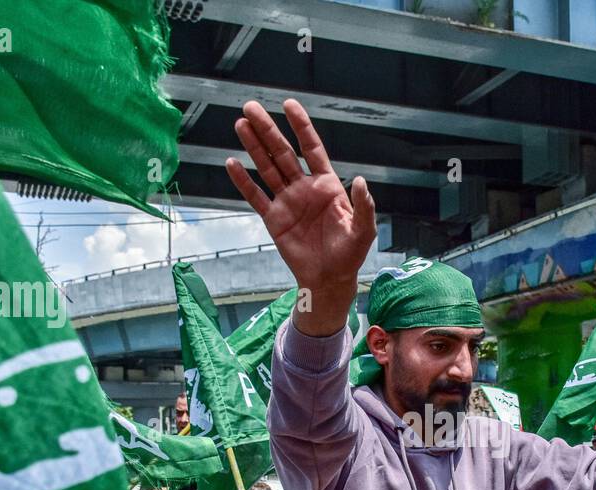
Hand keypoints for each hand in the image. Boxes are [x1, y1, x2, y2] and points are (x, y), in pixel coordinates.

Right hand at [226, 99, 375, 308]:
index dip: (301, 127)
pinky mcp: (273, 218)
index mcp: (326, 185)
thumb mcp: (363, 230)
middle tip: (251, 107)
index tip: (288, 105)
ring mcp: (287, 201)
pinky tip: (232, 163)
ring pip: (267, 168)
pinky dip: (243, 181)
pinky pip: (255, 196)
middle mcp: (304, 188)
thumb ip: (364, 205)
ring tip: (240, 124)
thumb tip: (359, 180)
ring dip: (253, 147)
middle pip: (283, 152)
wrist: (329, 279)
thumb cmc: (349, 254)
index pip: (312, 148)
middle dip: (268, 129)